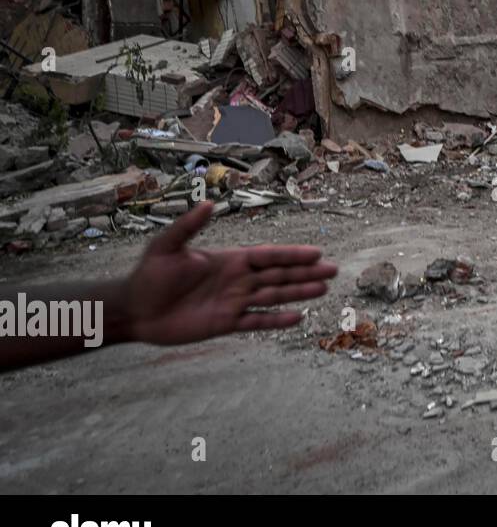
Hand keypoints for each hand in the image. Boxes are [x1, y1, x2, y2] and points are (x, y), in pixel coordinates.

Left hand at [121, 202, 337, 345]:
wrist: (134, 309)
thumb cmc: (148, 275)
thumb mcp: (165, 246)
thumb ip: (188, 226)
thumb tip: (210, 203)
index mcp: (229, 259)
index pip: (267, 256)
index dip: (291, 254)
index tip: (316, 252)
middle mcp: (237, 280)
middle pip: (278, 275)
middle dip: (305, 272)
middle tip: (333, 270)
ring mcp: (234, 302)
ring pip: (273, 296)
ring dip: (298, 293)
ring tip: (323, 290)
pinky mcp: (226, 323)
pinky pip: (256, 321)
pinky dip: (276, 320)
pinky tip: (297, 317)